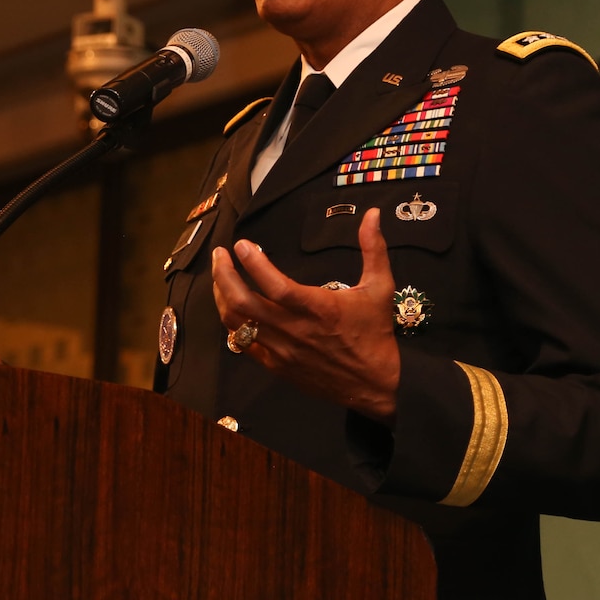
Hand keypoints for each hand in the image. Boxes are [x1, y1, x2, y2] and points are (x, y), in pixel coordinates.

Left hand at [211, 208, 399, 421]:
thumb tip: (373, 214)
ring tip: (220, 275)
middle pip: (244, 303)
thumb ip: (373, 248)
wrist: (373, 386)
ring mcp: (281, 350)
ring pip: (237, 323)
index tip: (241, 244)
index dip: (254, 264)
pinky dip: (231, 323)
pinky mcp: (276, 365)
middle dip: (224, 276)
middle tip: (220, 254)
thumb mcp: (380, 287)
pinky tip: (230, 306)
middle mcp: (295, 330)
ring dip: (222, 296)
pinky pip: (242, 344)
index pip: (276, 286)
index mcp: (318, 309)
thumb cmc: (375, 334)